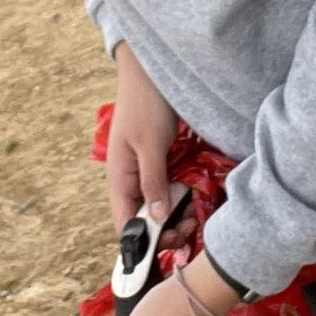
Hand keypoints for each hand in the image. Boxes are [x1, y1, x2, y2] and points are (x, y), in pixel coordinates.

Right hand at [107, 43, 176, 237]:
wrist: (150, 72)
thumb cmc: (146, 105)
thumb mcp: (149, 144)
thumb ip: (152, 182)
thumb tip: (157, 220)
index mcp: (120, 178)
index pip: (125, 224)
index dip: (145, 242)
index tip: (172, 244)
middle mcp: (130, 180)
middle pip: (143, 220)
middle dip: (166, 230)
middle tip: (191, 226)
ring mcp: (144, 171)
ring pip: (157, 206)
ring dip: (175, 216)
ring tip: (195, 214)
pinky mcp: (159, 162)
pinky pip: (167, 189)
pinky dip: (180, 198)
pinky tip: (195, 198)